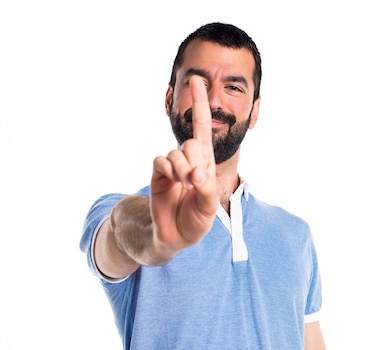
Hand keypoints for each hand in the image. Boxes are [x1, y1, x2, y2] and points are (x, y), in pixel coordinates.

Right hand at [150, 75, 217, 254]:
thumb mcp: (209, 205)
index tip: (197, 81)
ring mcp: (172, 168)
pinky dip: (169, 169)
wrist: (176, 236)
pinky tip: (174, 180)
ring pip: (176, 153)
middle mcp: (188, 161)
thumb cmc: (196, 220)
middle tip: (196, 182)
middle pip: (191, 143)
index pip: (202, 129)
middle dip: (195, 161)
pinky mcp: (158, 175)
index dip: (200, 105)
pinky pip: (161, 161)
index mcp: (205, 164)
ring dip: (183, 168)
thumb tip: (195, 175)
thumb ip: (205, 187)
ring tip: (187, 186)